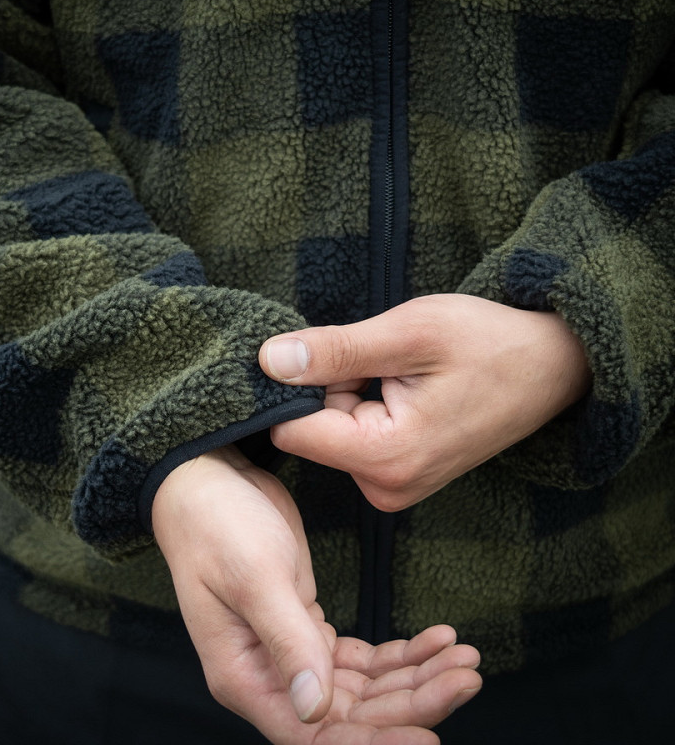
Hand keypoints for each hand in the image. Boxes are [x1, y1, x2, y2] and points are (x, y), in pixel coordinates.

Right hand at [152, 446, 481, 743]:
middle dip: (412, 700)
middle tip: (467, 675)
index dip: (373, 742)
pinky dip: (400, 651)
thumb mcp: (256, 578)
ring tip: (464, 656)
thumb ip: (287, 642)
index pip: (315, 736)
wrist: (208, 481)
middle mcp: (270, 676)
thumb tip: (316, 713)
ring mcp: (291, 651)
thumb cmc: (218, 526)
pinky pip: (362, 656)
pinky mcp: (308, 625)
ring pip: (364, 687)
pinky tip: (435, 638)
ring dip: (414, 676)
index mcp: (245, 677)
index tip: (429, 737)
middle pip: (351, 714)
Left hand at [259, 294, 590, 510]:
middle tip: (383, 361)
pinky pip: (354, 437)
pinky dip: (365, 405)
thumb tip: (268, 362)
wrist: (550, 367)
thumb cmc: (488, 343)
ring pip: (331, 430)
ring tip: (401, 373)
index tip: (325, 355)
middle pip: (311, 431)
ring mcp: (394, 485)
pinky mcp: (399, 475)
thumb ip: (334, 351)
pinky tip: (403, 388)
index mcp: (386, 457)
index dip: (294, 389)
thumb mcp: (409, 333)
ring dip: (351, 393)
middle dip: (332, 387)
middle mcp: (386, 487)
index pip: (291, 432)